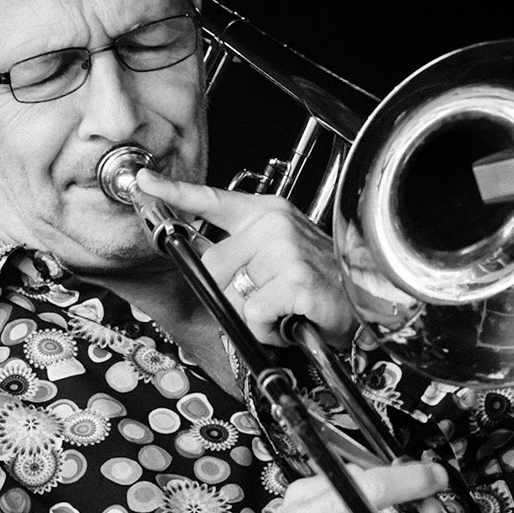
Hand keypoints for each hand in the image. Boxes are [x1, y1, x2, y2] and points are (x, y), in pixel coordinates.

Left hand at [133, 169, 358, 346]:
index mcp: (267, 214)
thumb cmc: (324, 282)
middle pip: (212, 267)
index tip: (146, 183)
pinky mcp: (294, 280)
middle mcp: (274, 226)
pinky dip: (269, 329)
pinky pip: (254, 315)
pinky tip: (292, 319)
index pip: (213, 201)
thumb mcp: (281, 255)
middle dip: (232, 294)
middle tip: (268, 298)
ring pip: (233, 297)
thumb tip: (211, 273)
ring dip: (254, 315)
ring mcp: (285, 251)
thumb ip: (245, 255)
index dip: (175, 192)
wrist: (367, 299)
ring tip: (285, 308)